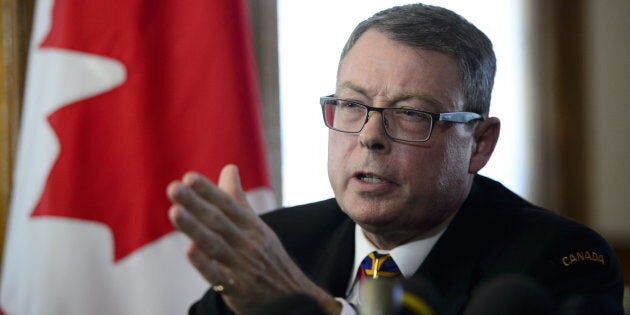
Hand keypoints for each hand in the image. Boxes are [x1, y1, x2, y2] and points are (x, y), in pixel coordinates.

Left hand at [166, 165, 339, 313]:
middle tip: (174, 188)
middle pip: (218, 220)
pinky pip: (219, 276)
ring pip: (215, 244)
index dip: (208, 190)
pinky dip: (205, 263)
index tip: (189, 177)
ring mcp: (242, 266)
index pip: (227, 204)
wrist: (292, 296)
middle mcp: (247, 243)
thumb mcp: (257, 227)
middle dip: (195, 203)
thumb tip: (229, 167)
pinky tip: (189, 250)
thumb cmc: (268, 257)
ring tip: (175, 212)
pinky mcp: (237, 289)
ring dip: (194, 228)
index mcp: (251, 226)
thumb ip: (238, 199)